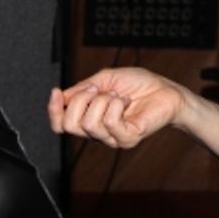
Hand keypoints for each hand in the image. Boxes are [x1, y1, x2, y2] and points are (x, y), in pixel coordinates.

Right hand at [48, 67, 185, 149]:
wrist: (165, 89)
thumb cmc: (138, 84)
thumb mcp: (105, 79)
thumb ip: (83, 89)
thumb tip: (62, 96)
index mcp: (89, 117)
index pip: (60, 126)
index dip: (53, 110)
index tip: (56, 92)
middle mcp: (98, 132)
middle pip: (70, 126)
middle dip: (80, 100)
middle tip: (98, 90)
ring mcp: (112, 138)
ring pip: (89, 123)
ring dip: (103, 100)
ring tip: (118, 96)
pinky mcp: (127, 138)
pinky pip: (109, 122)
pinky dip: (116, 105)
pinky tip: (126, 101)